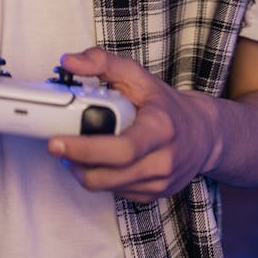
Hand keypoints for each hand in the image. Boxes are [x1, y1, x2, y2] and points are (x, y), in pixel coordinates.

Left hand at [47, 47, 218, 202]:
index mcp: (160, 128)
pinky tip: (95, 161)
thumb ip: (102, 62)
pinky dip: (100, 178)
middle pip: (109, 174)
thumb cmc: (165, 104)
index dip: (86, 148)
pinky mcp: (153, 196)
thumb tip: (69, 61)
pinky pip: (116, 193)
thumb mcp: (138, 75)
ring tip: (72, 152)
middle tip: (55, 146)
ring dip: (83, 171)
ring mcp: (159, 183)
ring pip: (108, 187)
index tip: (57, 140)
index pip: (121, 148)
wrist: (202, 134)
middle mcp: (162, 161)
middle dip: (76, 162)